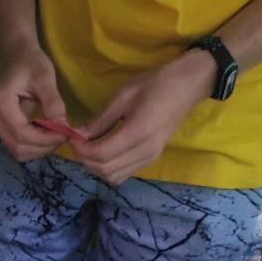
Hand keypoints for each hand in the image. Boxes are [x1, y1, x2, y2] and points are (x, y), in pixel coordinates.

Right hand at [0, 35, 68, 162]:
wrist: (14, 50)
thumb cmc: (29, 59)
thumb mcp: (45, 77)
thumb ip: (53, 102)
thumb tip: (63, 127)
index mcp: (1, 104)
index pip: (23, 134)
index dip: (46, 139)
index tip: (65, 133)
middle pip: (19, 147)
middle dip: (43, 147)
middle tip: (62, 135)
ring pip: (17, 150)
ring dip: (38, 148)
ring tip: (55, 135)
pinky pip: (16, 143)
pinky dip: (33, 144)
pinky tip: (45, 133)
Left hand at [70, 50, 215, 185]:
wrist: (188, 85)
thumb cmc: (156, 83)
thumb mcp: (124, 95)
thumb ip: (101, 119)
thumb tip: (79, 135)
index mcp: (138, 132)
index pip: (101, 155)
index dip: (81, 150)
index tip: (72, 137)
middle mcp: (145, 151)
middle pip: (105, 170)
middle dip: (86, 160)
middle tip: (78, 143)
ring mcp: (150, 157)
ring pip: (114, 177)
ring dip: (96, 167)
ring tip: (89, 148)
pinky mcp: (152, 158)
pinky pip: (124, 173)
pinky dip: (109, 168)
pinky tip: (104, 152)